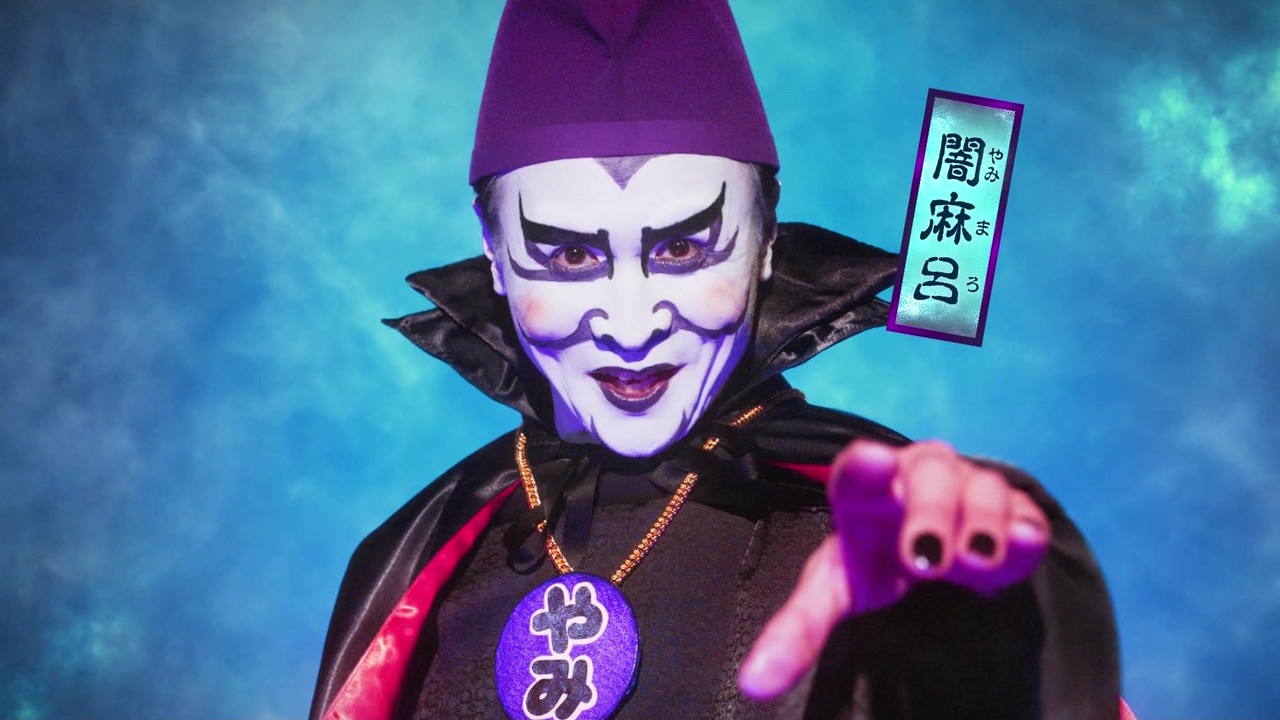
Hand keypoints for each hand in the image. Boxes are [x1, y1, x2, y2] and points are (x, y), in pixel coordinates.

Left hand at [737, 438, 1049, 699]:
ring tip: (972, 560)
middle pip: (929, 476)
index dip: (866, 466)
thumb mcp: (833, 591)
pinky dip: (1025, 528)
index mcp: (867, 492)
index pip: (859, 472)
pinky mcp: (1016, 511)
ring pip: (982, 487)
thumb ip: (796, 632)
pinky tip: (1023, 543)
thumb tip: (753, 684)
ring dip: (979, 521)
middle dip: (928, 512)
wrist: (932, 548)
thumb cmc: (873, 561)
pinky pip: (1026, 511)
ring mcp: (971, 487)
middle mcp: (920, 476)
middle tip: (923, 559)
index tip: (873, 461)